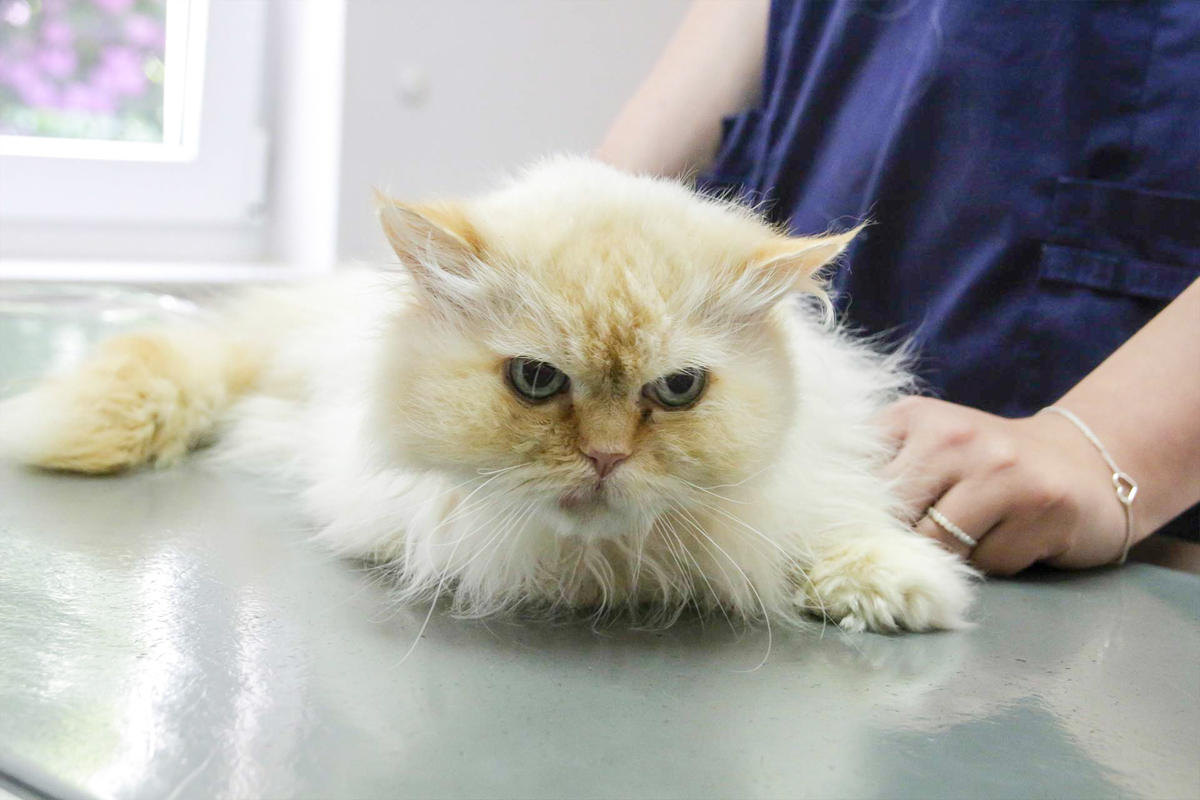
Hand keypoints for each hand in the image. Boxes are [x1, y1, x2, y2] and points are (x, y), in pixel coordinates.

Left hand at [877, 397, 1128, 573]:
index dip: (856, 517)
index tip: (862, 535)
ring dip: (953, 554)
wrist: (1085, 465)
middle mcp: (953, 435)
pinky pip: (990, 562)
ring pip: (939, 545)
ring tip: (978, 530)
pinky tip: (1015, 535)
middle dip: (906, 540)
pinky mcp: (1042, 504)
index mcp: (912, 418)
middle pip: (895, 517)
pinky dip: (996, 562)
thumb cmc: (988, 468)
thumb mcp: (927, 454)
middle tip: (931, 537)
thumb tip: (830, 532)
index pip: (856, 480)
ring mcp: (1001, 468)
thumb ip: (882, 479)